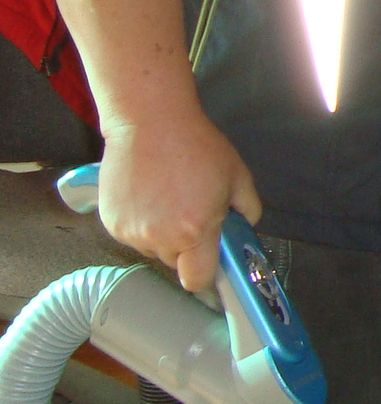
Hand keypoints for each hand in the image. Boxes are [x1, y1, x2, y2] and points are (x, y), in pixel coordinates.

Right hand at [97, 112, 261, 292]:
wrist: (151, 123)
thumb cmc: (199, 148)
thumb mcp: (238, 178)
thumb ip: (247, 214)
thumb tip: (242, 235)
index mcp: (194, 230)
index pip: (197, 279)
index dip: (207, 274)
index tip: (211, 261)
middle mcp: (159, 237)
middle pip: (176, 262)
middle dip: (188, 246)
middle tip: (192, 214)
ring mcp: (131, 231)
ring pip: (153, 248)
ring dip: (163, 234)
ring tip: (169, 198)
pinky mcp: (111, 222)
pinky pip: (133, 235)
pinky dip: (142, 223)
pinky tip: (149, 195)